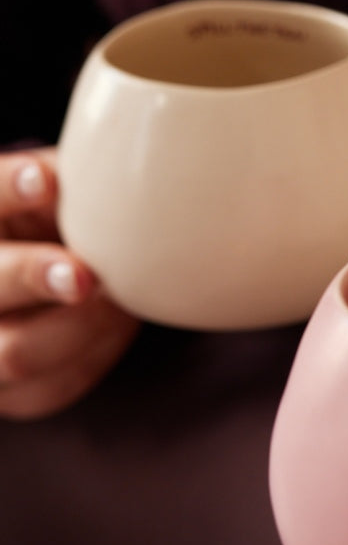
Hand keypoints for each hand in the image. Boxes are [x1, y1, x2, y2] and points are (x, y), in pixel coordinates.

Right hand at [0, 150, 139, 418]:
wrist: (30, 296)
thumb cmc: (48, 227)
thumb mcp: (51, 196)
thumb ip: (77, 180)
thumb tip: (138, 149)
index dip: (11, 187)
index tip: (47, 179)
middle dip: (34, 276)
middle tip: (85, 275)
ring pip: (15, 353)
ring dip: (76, 328)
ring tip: (118, 301)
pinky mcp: (12, 395)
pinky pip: (52, 387)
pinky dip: (94, 354)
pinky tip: (116, 321)